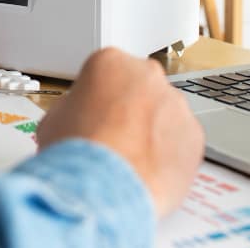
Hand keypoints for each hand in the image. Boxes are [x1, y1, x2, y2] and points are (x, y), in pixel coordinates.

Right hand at [36, 48, 203, 217]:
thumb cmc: (77, 152)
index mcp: (110, 62)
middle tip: (113, 135)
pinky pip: (181, 141)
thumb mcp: (54, 118)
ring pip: (164, 114)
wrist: (102, 187)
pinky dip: (169, 154)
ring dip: (151, 131)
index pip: (106, 71)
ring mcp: (175, 104)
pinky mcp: (194, 135)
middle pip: (140, 87)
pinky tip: (147, 169)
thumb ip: (74, 106)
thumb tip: (80, 115)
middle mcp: (147, 76)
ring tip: (129, 158)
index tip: (95, 111)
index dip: (98, 95)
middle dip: (130, 108)